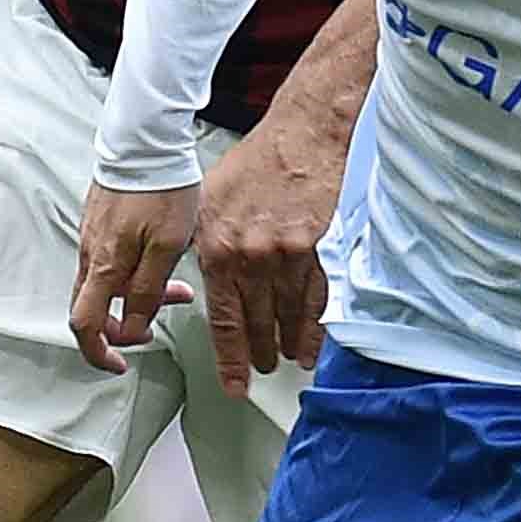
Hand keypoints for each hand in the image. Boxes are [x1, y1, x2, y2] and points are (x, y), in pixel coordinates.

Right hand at [70, 181, 198, 375]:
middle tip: (161, 317)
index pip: (85, 325)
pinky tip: (161, 260)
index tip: (121, 363)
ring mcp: (92, 237)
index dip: (100, 352)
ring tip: (176, 286)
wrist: (147, 140)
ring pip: (106, 285)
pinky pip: (110, 261)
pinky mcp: (100, 222)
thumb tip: (132, 329)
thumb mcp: (167, 247)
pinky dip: (133, 273)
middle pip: (93, 308)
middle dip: (125, 324)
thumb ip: (147, 291)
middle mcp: (90, 255)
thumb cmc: (161, 189)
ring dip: (137, 296)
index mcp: (103, 266)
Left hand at [189, 118, 338, 398]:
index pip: (223, 319)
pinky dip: (315, 324)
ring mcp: (285, 255)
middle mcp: (250, 257)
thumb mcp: (208, 202)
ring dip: (289, 344)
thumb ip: (205, 244)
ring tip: (289, 363)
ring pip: (287, 315)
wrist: (298, 137)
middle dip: (260, 354)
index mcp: (216, 248)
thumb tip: (206, 279)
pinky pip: (315, 297)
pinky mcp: (314, 248)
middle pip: (256, 323)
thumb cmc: (253, 164)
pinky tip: (312, 343)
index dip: (230, 357)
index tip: (234, 384)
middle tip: (262, 372)